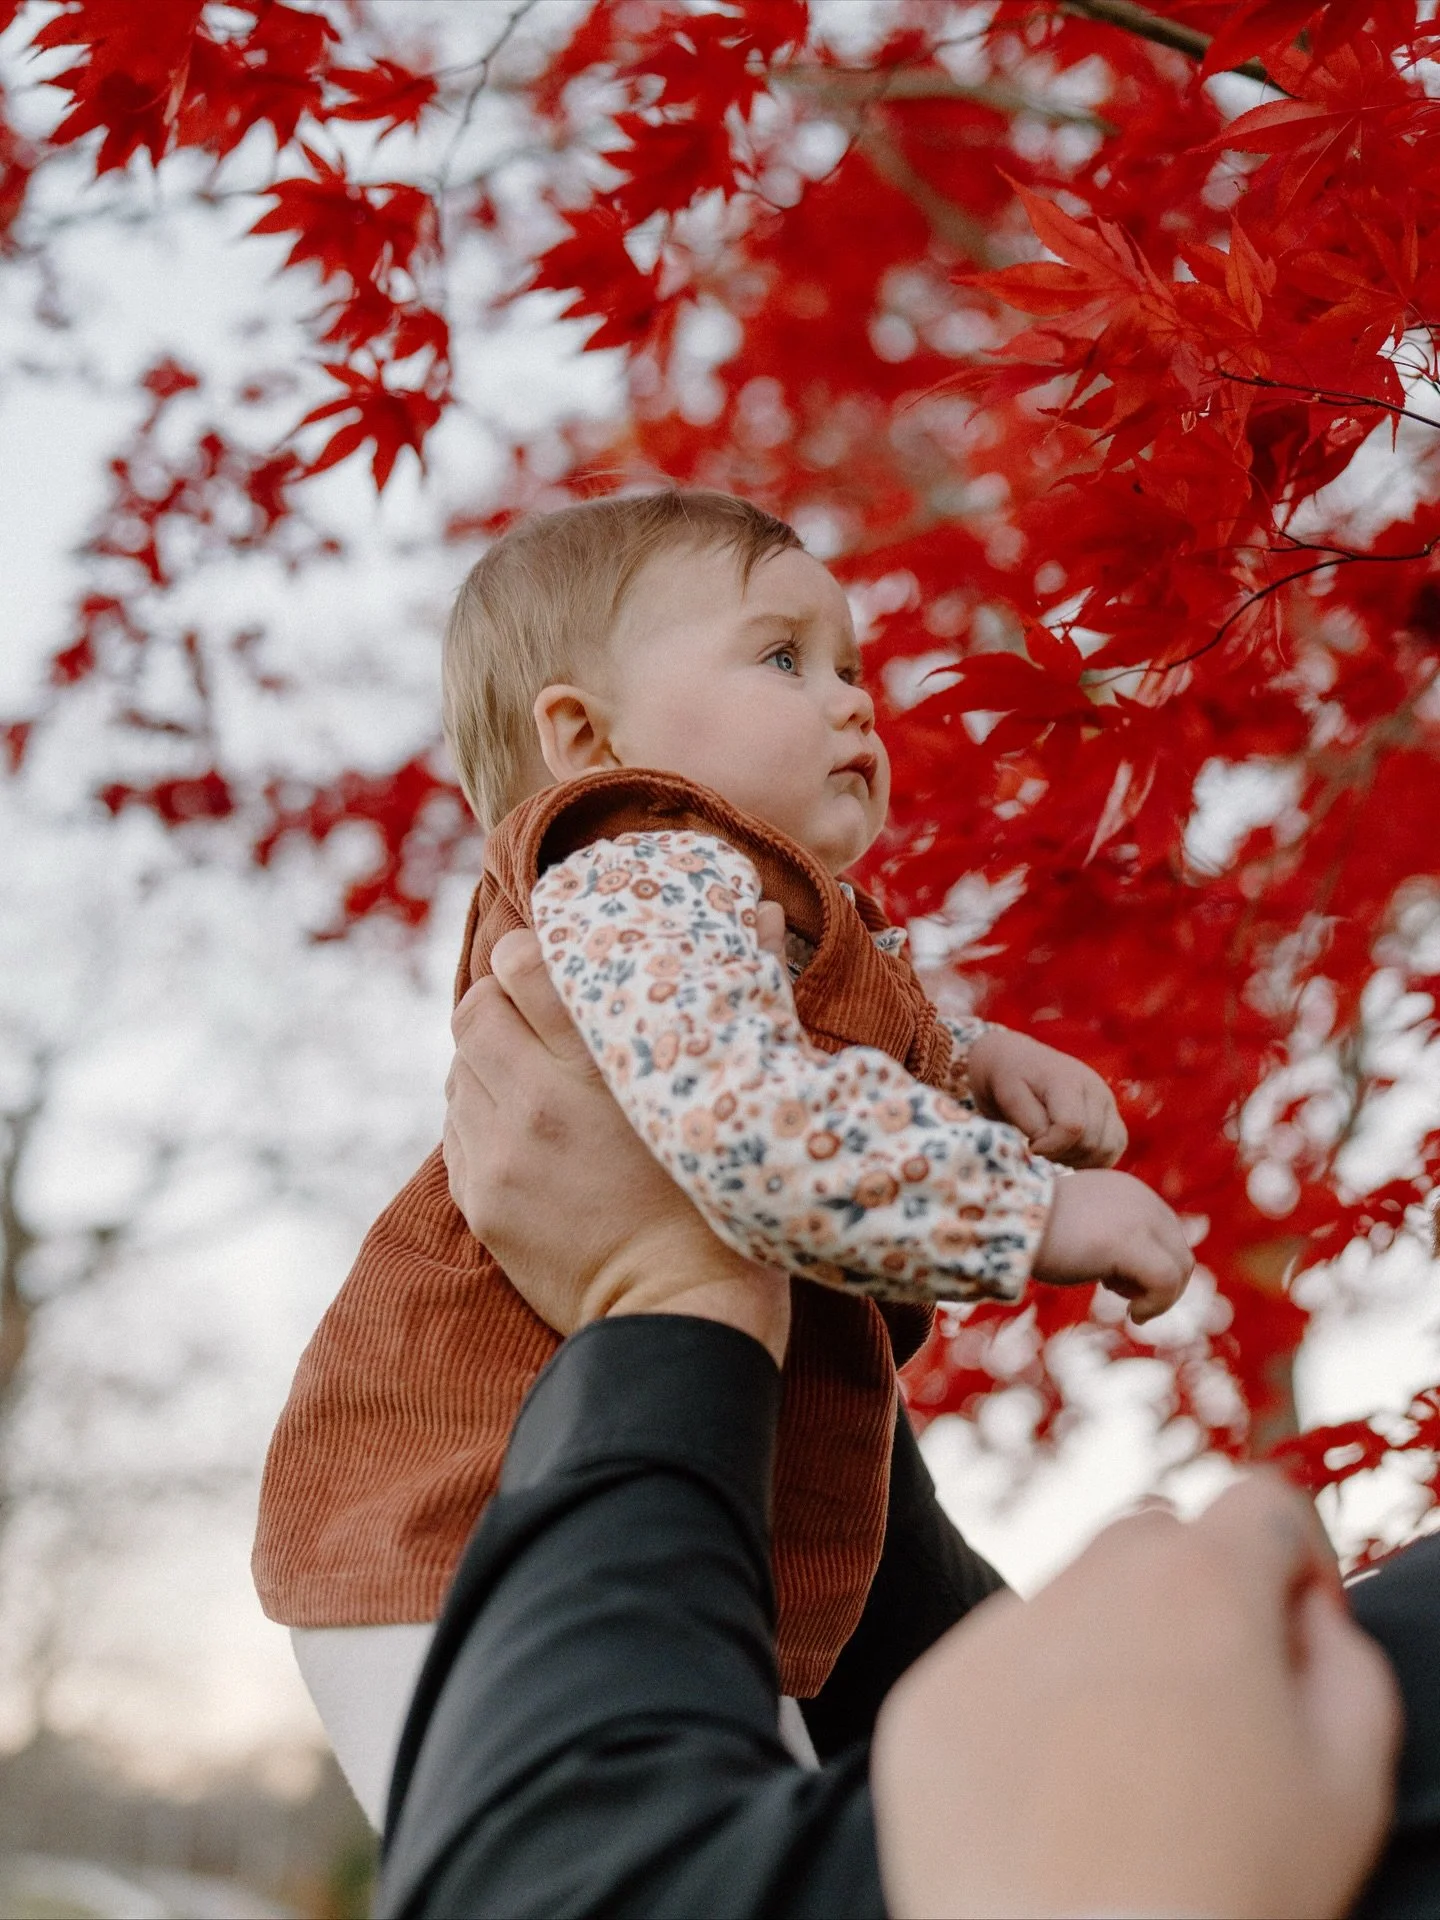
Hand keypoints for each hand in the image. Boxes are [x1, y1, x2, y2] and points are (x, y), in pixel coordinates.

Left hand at [444, 928, 790, 1364]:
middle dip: (497, 999)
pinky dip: (482, 1113)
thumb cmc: (730, 1198)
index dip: (528, 951)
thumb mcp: (738, 1089)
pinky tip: (524, 1126)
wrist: (679, 1316)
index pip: (521, 965)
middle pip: (472, 1007)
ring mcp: (500, 1154)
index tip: (551, 957)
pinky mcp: (481, 1201)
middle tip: (534, 1012)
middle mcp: (535, 1102)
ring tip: (533, 1072)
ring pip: (458, 1067)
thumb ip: (748, 992)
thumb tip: (765, 911)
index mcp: (597, 1066)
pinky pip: (457, 1128)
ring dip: (488, 1058)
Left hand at [873, 1472, 1399, 1918]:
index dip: (1293, 1565)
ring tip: (1122, 1781)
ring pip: (1063, 1603)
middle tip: (1206, 1709)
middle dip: (1192, 1593)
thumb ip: (1341, 1656)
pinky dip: (1023, 1715)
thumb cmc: (1237, 1899)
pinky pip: (989, 1670)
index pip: (1260, 1504)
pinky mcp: (925, 1699)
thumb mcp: (1349, 1779)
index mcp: (1202, 1585)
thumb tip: (1298, 1608)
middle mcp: (1086, 1583)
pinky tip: (1052, 1809)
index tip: (1290, 1636)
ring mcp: (993, 1638)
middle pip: (1152, 1538)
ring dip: (1101, 1653)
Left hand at [966, 1028, 1126, 1167]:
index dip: (1050, 1146)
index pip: (1073, 1127)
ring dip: (1078, 1158)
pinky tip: (1070, 1151)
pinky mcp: (1112, 1114)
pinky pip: (1115, 1148)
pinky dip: (1094, 1158)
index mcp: (1067, 1079)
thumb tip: (1049, 1146)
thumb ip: (1031, 1122)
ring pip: (1107, 1149)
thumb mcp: (1009, 1097)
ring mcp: (1107, 1101)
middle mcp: (1095, 1088)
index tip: (1030, 1144)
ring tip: (1054, 1147)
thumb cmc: (1009, 1080)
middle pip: (1091, 1143)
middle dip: (1061, 1153)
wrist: (1017, 1061)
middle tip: (1039, 1145)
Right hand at [1033, 1167, 1192, 1323]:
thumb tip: (1122, 1271)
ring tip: (1126, 1302)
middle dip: (1161, 1284)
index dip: (1150, 1267)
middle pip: (1179, 1251)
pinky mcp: (1130, 1243)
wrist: (1001, 1221)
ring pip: (1180, 1267)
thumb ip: (1105, 1236)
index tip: (1114, 1281)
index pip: (1165, 1235)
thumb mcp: (1077, 1227)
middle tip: (1127, 1299)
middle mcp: (1140, 1198)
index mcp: (1127, 1191)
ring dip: (1160, 1295)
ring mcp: (1138, 1218)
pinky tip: (1135, 1315)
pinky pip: (1166, 1281)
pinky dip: (1158, 1305)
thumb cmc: (1029, 1232)